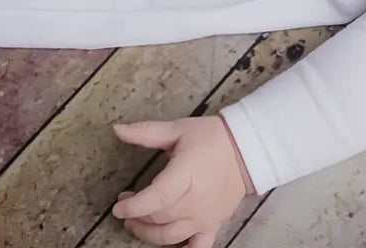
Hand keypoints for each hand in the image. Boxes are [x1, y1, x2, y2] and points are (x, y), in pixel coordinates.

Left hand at [111, 116, 254, 246]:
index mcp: (185, 175)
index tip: (118, 206)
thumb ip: (145, 132)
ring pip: (171, 236)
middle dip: (136, 215)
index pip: (156, 198)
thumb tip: (117, 130)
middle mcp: (195, 200)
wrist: (247, 148)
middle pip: (159, 218)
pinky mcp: (214, 224)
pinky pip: (198, 247)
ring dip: (149, 234)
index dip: (133, 206)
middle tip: (127, 204)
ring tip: (138, 224)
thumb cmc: (211, 138)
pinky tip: (172, 245)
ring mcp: (205, 216)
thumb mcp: (177, 129)